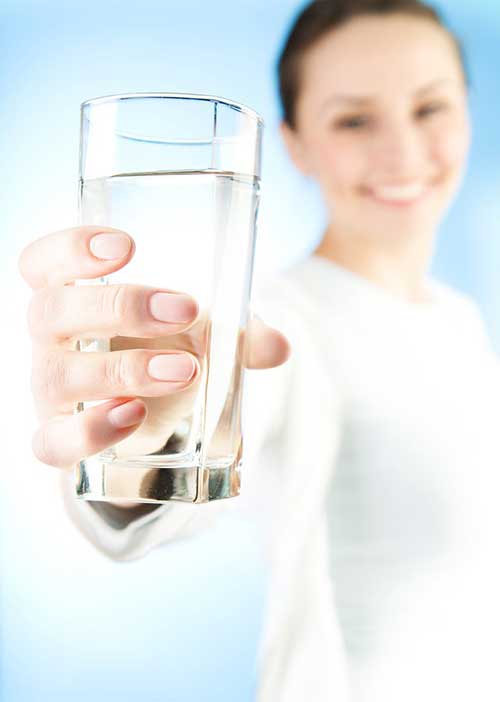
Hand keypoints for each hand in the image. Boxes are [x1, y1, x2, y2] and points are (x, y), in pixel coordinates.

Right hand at [19, 226, 290, 470]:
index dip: (70, 248)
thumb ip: (236, 333)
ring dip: (124, 369)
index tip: (128, 246)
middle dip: (119, 306)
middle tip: (186, 309)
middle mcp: (52, 339)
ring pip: (57, 374)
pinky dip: (91, 430)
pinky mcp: (59, 436)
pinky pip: (52, 442)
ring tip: (186, 371)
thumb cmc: (163, 349)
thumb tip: (280, 346)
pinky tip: (133, 416)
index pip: (42, 262)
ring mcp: (49, 390)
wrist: (144, 411)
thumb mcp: (200, 331)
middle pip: (50, 311)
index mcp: (74, 294)